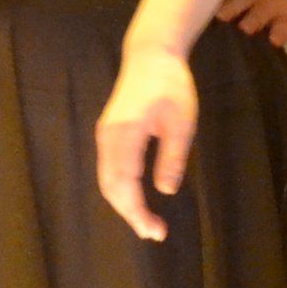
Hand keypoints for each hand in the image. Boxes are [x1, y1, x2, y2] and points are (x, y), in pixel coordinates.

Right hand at [96, 46, 198, 242]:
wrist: (151, 54)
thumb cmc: (171, 85)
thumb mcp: (182, 122)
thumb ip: (172, 157)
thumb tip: (166, 191)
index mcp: (125, 135)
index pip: (125, 185)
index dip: (137, 212)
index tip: (155, 231)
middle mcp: (108, 138)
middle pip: (110, 187)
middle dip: (129, 213)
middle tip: (153, 233)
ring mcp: (105, 136)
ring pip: (107, 180)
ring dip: (124, 204)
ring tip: (146, 222)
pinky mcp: (109, 133)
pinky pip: (109, 169)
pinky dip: (120, 189)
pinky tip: (136, 199)